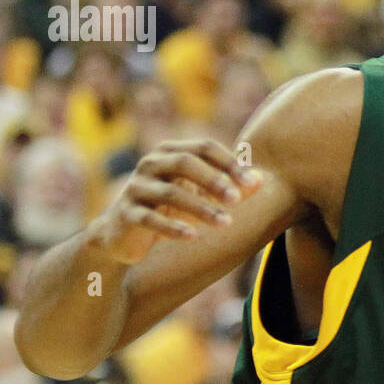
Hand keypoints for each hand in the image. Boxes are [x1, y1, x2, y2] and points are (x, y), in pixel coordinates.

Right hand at [92, 140, 262, 264]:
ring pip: (170, 193)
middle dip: (214, 180)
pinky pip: (149, 219)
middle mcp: (150, 164)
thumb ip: (229, 186)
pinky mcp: (126, 214)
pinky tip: (193, 237)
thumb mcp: (198, 194)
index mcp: (170, 152)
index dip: (229, 163)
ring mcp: (136, 188)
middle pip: (185, 163)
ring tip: (225, 223)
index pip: (203, 147)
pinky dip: (172, 227)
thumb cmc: (168, 208)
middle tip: (237, 200)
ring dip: (201, 208)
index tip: (252, 183)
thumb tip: (261, 181)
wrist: (121, 234)